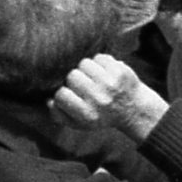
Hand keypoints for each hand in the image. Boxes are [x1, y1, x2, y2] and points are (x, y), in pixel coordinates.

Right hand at [47, 53, 168, 153]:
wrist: (132, 108)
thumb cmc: (101, 115)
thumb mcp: (80, 124)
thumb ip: (60, 115)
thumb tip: (49, 100)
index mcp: (87, 114)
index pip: (61, 95)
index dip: (62, 93)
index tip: (68, 94)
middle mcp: (98, 99)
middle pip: (72, 76)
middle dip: (74, 79)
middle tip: (81, 84)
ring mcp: (110, 83)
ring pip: (84, 63)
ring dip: (84, 68)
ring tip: (90, 76)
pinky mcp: (120, 70)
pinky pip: (99, 57)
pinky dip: (98, 62)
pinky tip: (101, 71)